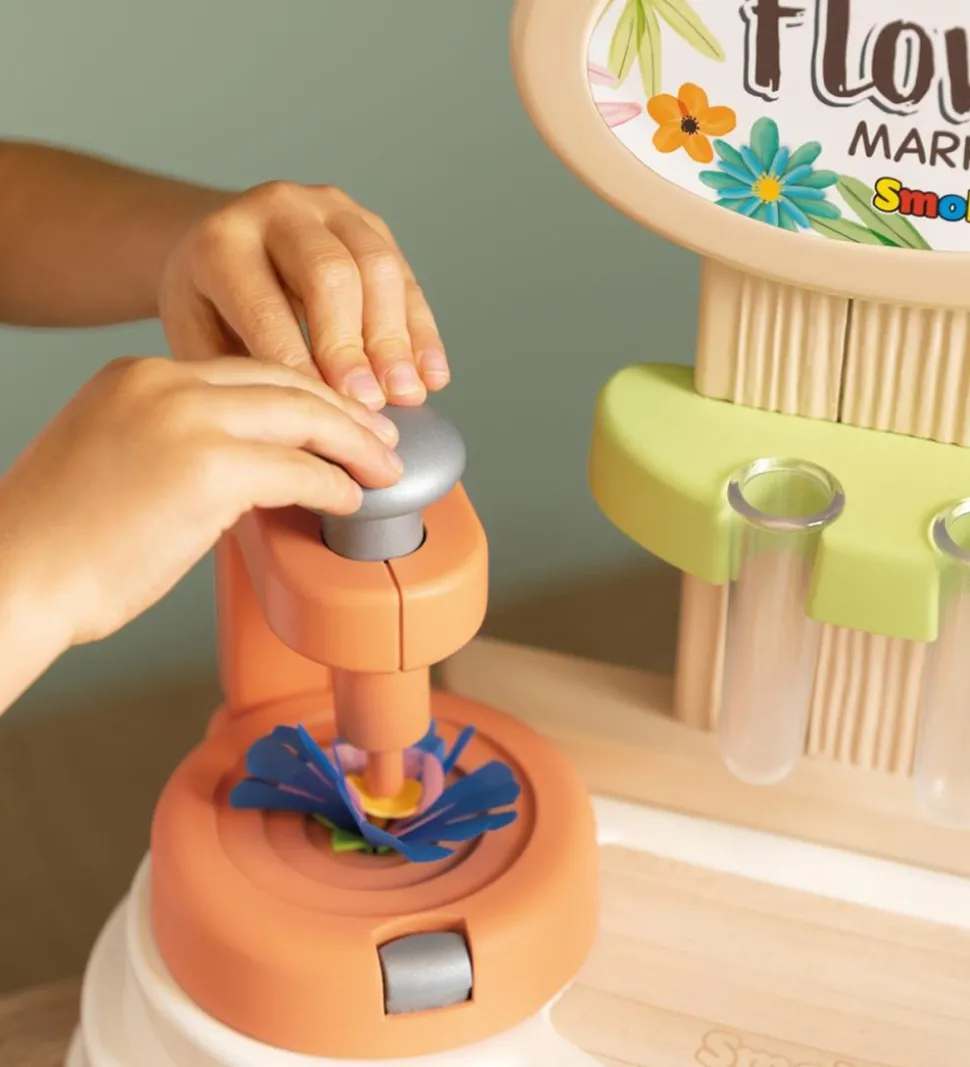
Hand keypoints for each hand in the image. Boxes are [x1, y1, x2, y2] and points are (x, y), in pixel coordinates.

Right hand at [0, 356, 402, 647]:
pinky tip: (348, 501)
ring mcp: (187, 420)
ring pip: (304, 416)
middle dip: (344, 411)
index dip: (304, 394)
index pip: (247, 370)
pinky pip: (298, 470)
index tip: (336, 416)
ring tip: (382, 468)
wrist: (14, 576)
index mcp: (138, 375)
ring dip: (355, 445)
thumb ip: (176, 444)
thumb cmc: (57, 539)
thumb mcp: (114, 457)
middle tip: (380, 438)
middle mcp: (164, 383)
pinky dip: (333, 486)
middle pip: (286, 381)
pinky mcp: (207, 469)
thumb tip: (245, 470)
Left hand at [158, 182, 448, 408]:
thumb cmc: (210, 312)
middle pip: (330, 273)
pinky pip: (406, 277)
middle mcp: (278, 210)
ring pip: (378, 267)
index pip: (266, 306)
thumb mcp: (201, 341)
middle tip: (371, 403)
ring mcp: (329, 210)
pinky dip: (422, 332)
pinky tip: (431, 375)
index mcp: (221, 243)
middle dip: (353, 347)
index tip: (324, 412)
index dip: (300, 363)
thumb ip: (248, 376)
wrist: (217, 247)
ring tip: (408, 394)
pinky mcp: (369, 225)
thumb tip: (304, 426)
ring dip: (397, 340)